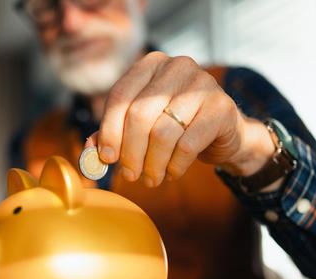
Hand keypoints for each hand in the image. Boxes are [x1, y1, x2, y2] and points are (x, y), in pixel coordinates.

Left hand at [85, 51, 276, 188]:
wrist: (224, 131)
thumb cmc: (176, 126)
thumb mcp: (142, 125)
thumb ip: (113, 133)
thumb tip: (90, 151)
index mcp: (151, 63)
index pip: (120, 96)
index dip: (109, 131)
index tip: (107, 158)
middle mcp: (177, 66)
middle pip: (139, 115)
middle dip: (131, 153)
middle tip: (130, 176)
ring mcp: (202, 84)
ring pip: (163, 133)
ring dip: (153, 164)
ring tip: (151, 178)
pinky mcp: (221, 108)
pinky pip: (187, 145)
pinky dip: (174, 166)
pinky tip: (171, 173)